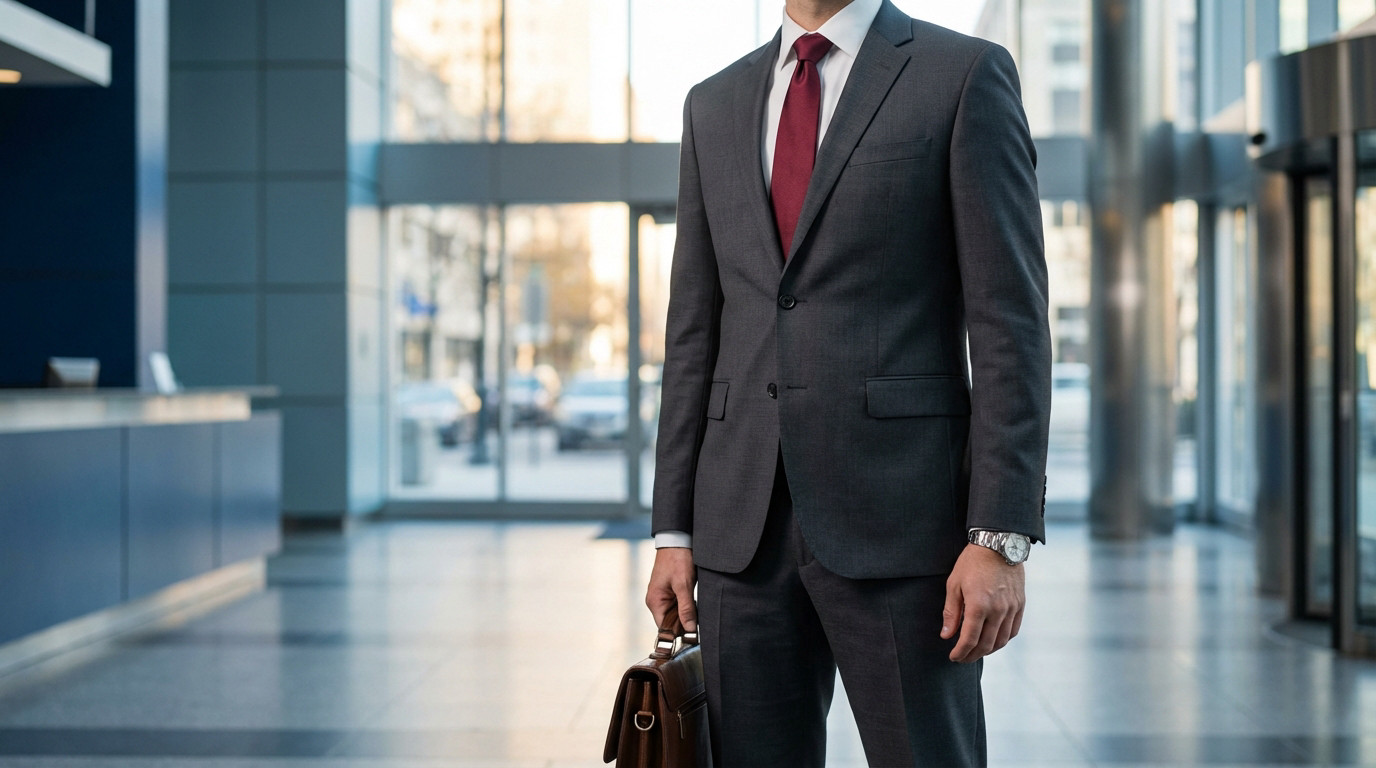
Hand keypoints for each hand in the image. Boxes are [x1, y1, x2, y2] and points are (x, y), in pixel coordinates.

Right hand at [646, 547, 696, 633]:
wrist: (677, 539)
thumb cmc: (678, 559)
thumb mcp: (684, 585)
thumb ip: (686, 608)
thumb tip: (690, 629)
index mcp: (655, 601)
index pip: (665, 628)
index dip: (679, 633)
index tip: (694, 636)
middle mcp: (656, 601)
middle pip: (671, 623)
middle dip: (685, 623)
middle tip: (700, 620)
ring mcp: (662, 596)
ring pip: (676, 614)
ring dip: (687, 613)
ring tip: (698, 609)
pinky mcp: (670, 590)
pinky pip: (678, 605)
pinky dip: (687, 605)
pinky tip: (695, 601)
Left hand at [941, 543, 1024, 662]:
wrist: (998, 544)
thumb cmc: (972, 563)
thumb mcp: (954, 585)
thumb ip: (951, 613)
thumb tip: (946, 636)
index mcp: (978, 605)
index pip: (969, 640)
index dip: (960, 652)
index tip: (953, 657)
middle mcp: (997, 610)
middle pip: (986, 644)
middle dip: (972, 655)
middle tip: (962, 658)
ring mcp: (1011, 608)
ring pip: (1001, 641)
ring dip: (988, 651)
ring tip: (976, 652)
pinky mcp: (1020, 604)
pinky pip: (1013, 630)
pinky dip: (1002, 640)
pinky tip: (993, 641)